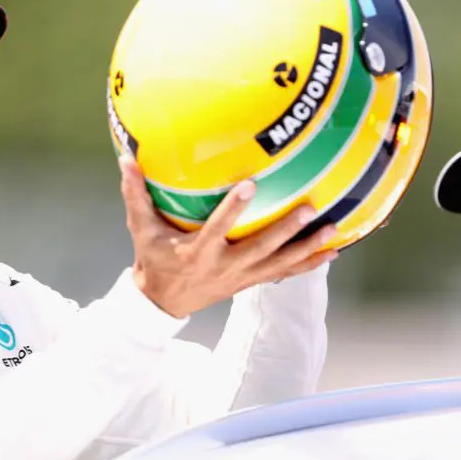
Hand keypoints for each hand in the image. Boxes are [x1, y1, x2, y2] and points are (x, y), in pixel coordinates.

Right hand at [119, 156, 336, 317]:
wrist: (162, 301)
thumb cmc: (153, 258)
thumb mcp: (140, 228)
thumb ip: (135, 194)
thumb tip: (126, 158)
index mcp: (198, 252)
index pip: (217, 228)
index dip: (233, 209)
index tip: (250, 185)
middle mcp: (224, 266)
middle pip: (260, 249)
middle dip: (285, 230)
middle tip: (308, 208)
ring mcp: (241, 276)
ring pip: (279, 264)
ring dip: (307, 248)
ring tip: (332, 229)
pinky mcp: (251, 282)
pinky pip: (285, 273)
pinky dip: (309, 264)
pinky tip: (333, 251)